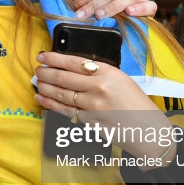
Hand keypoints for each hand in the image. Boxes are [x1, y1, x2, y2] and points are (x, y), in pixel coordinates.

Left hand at [35, 50, 170, 160]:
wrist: (146, 128)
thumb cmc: (135, 101)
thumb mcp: (120, 78)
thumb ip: (99, 72)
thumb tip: (72, 67)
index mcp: (108, 73)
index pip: (74, 62)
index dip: (55, 58)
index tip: (43, 55)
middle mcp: (98, 88)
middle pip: (64, 78)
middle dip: (46, 72)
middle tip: (37, 69)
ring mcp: (92, 106)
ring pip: (61, 94)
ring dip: (46, 87)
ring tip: (38, 81)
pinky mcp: (88, 121)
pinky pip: (65, 110)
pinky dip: (50, 103)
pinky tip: (42, 97)